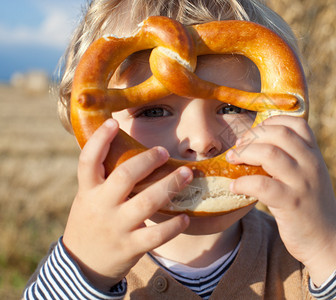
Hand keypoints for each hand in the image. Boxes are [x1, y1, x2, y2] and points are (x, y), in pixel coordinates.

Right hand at [63, 119, 191, 290]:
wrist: (82, 266)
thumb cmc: (91, 223)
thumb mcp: (88, 199)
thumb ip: (103, 180)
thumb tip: (126, 149)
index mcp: (88, 192)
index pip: (88, 161)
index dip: (100, 140)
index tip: (113, 122)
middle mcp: (101, 207)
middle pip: (125, 176)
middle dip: (147, 161)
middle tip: (164, 152)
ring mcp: (116, 227)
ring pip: (146, 202)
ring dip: (169, 185)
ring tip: (187, 174)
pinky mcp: (130, 247)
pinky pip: (157, 235)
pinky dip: (174, 226)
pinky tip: (185, 218)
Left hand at [227, 116, 335, 284]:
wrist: (328, 241)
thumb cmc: (311, 207)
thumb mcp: (309, 176)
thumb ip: (293, 159)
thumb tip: (257, 145)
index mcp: (315, 155)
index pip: (297, 123)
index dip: (271, 122)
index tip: (254, 133)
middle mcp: (311, 164)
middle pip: (279, 134)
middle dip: (252, 136)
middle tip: (238, 147)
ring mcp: (303, 183)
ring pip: (270, 154)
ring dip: (244, 154)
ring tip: (232, 160)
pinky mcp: (292, 203)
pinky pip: (261, 185)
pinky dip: (242, 182)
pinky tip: (234, 186)